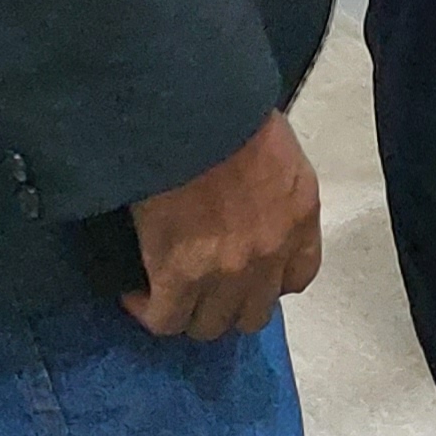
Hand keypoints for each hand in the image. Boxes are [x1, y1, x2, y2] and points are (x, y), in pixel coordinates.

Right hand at [108, 112, 324, 341]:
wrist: (192, 111)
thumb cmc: (232, 111)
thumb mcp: (276, 147)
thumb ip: (273, 187)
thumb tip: (248, 202)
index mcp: (300, 216)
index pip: (297, 278)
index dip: (268, 283)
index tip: (246, 273)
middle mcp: (270, 253)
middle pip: (251, 314)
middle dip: (227, 305)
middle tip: (202, 286)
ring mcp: (227, 271)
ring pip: (209, 325)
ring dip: (188, 312)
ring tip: (167, 292)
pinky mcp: (180, 275)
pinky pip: (165, 318)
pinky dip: (148, 310)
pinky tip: (135, 292)